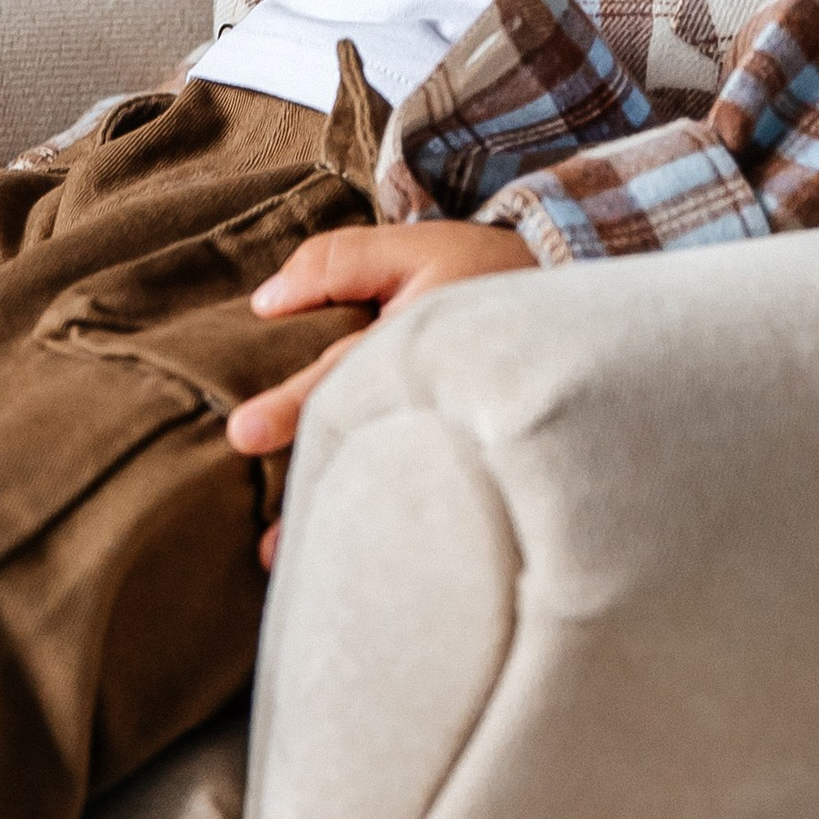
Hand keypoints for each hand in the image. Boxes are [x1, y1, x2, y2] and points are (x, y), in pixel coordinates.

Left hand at [229, 221, 536, 562]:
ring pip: (393, 486)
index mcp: (417, 344)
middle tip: (267, 546)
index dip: (294, 406)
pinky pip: (422, 492)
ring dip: (345, 526)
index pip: (344, 377)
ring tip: (292, 568)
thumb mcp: (416, 249)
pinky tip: (361, 566)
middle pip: (364, 452)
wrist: (572, 308)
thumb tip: (264, 304)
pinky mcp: (466, 457)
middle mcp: (435, 398)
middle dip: (318, 495)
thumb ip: (338, 264)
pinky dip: (388, 526)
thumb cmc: (483, 274)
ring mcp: (454, 435)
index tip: (246, 433)